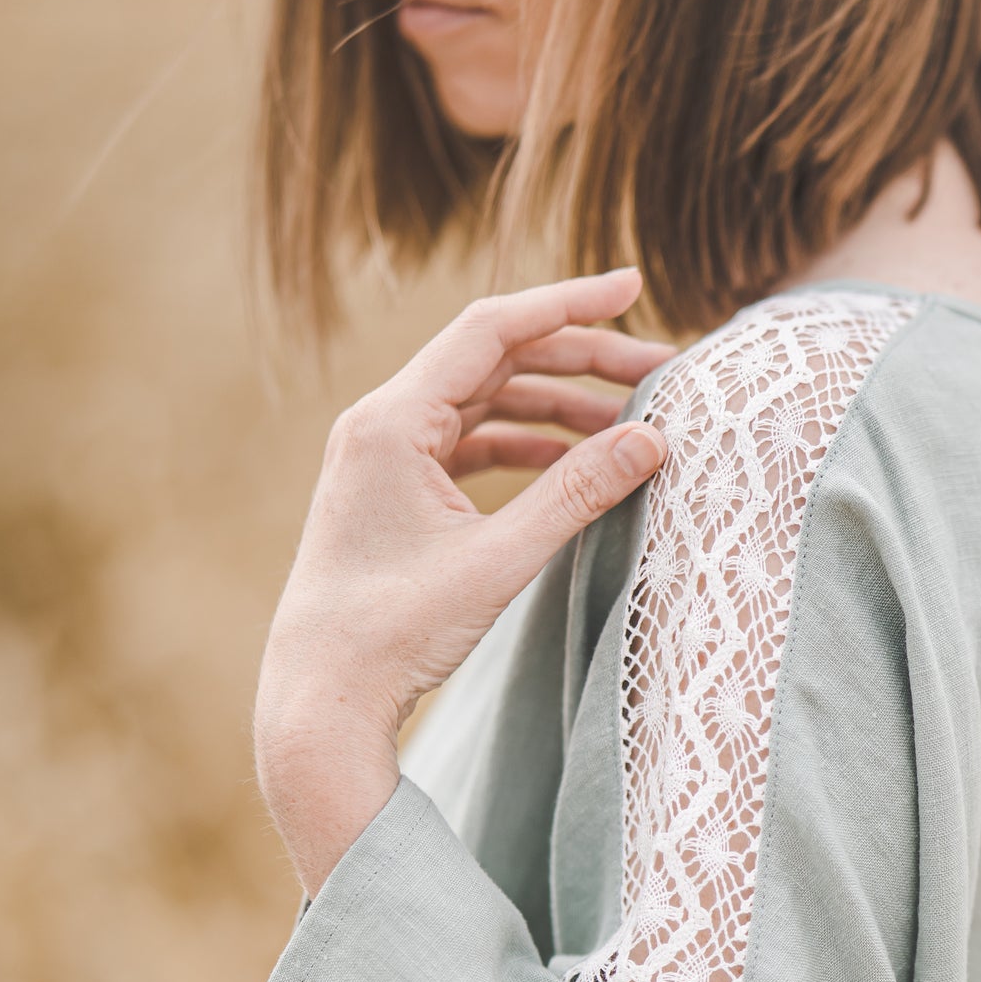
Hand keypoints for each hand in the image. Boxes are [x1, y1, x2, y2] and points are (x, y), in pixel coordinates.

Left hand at [254, 267, 672, 898]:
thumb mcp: (500, 559)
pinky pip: (468, 445)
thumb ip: (577, 492)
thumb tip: (652, 439)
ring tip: (629, 424)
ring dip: (557, 406)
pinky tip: (573, 461)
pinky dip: (523, 446)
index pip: (494, 329)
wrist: (321, 698)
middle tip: (659, 372)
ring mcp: (384, 458)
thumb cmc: (395, 632)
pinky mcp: (393, 494)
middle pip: (496, 361)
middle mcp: (382, 424)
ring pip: (485, 404)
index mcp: (393, 420)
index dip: (570, 303)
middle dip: (580, 361)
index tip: (635, 283)